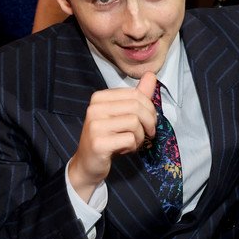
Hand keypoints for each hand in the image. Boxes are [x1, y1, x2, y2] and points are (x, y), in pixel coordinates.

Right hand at [68, 78, 156, 200]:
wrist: (87, 164)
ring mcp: (95, 126)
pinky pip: (129, 139)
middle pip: (136, 107)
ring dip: (140, 136)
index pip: (135, 94)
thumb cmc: (107, 138)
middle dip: (149, 122)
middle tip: (148, 133)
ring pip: (135, 123)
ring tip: (133, 142)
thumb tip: (151, 75)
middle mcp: (94, 109)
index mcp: (99, 98)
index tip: (148, 121)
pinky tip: (124, 149)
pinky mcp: (99, 143)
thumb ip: (137, 96)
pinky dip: (133, 147)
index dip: (149, 108)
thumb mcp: (122, 115)